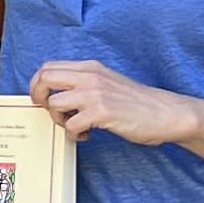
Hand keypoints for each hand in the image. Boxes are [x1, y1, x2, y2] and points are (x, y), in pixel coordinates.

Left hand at [28, 58, 201, 148]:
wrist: (165, 112)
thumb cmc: (137, 102)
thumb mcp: (107, 82)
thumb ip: (84, 83)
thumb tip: (56, 94)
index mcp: (90, 67)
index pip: (48, 67)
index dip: (38, 84)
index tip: (42, 99)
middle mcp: (90, 76)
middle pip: (45, 78)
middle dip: (39, 98)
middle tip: (51, 112)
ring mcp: (95, 93)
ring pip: (54, 103)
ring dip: (58, 119)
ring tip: (73, 126)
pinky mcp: (102, 112)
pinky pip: (71, 124)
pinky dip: (74, 134)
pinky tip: (86, 135)